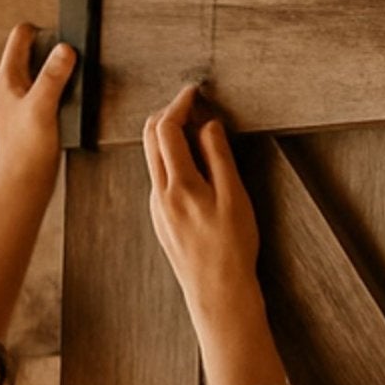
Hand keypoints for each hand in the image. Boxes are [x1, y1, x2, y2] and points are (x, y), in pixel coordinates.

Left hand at [0, 23, 74, 181]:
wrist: (23, 185)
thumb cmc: (25, 150)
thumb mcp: (42, 107)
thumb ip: (53, 77)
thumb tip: (65, 49)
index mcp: (6, 79)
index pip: (20, 37)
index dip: (42, 31)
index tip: (64, 36)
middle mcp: (10, 87)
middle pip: (33, 53)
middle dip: (53, 52)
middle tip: (74, 60)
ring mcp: (20, 103)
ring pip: (41, 74)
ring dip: (58, 74)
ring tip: (74, 82)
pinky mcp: (31, 117)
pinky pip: (47, 93)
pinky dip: (61, 93)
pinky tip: (71, 106)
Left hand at [142, 86, 259, 314]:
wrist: (218, 292)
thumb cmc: (232, 248)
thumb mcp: (235, 197)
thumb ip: (219, 157)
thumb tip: (208, 125)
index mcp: (179, 185)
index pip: (166, 129)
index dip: (179, 104)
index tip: (194, 92)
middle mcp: (160, 194)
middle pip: (150, 138)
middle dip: (168, 114)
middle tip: (194, 105)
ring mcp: (157, 208)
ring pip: (153, 158)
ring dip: (170, 137)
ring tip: (199, 132)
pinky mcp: (160, 219)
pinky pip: (160, 178)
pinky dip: (173, 160)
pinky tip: (196, 166)